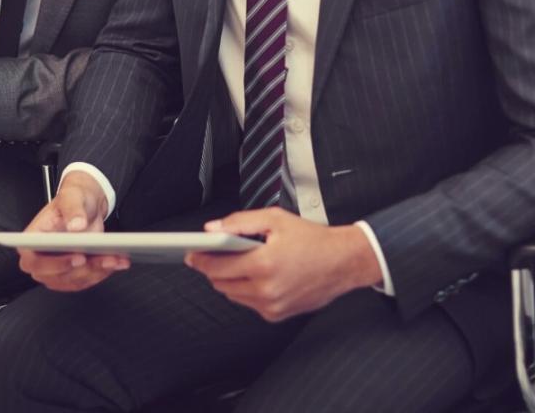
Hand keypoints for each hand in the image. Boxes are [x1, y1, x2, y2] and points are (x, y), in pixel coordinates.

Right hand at [17, 171, 127, 291]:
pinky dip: (102, 273)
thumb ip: (73, 209)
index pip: (33, 261)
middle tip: (105, 259)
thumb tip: (76, 225)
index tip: (78, 258)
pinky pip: (86, 280)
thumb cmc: (72, 200)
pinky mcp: (72, 274)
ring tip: (116, 259)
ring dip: (97, 272)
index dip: (54, 265)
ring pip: (75, 281)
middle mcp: (41, 259)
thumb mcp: (72, 197)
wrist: (86, 206)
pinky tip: (116, 262)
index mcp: (32, 240)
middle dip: (84, 270)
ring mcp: (56, 269)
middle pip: (56, 277)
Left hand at [185, 209, 381, 322]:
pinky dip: (247, 290)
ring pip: (232, 295)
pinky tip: (258, 275)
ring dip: (229, 280)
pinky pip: (249, 303)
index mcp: (264, 264)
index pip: (217, 267)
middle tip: (214, 254)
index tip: (191, 254)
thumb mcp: (275, 219)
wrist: (343, 262)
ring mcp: (271, 306)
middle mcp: (266, 290)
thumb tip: (213, 229)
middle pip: (221, 283)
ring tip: (240, 262)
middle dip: (214, 268)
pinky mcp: (277, 315)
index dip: (200, 260)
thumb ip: (240, 222)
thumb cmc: (313, 240)